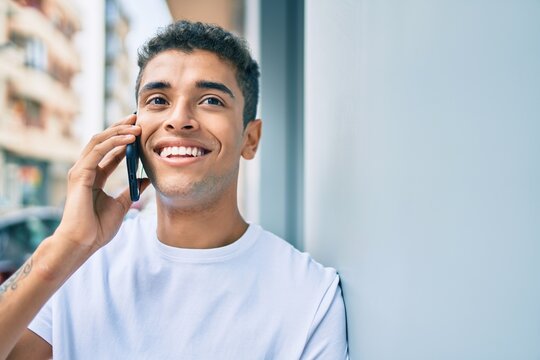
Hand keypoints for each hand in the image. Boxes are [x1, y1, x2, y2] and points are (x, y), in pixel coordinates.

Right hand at [54, 114, 148, 253]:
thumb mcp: (122, 204)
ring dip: (118, 131)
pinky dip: (113, 143)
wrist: (83, 243)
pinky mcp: (79, 174)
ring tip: (136, 125)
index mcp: (95, 176)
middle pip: (103, 141)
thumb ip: (132, 189)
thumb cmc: (98, 228)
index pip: (110, 151)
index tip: (141, 130)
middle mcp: (86, 170)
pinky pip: (97, 152)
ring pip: (99, 142)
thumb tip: (147, 179)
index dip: (125, 139)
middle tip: (137, 117)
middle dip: (120, 127)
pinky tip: (129, 139)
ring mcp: (80, 171)